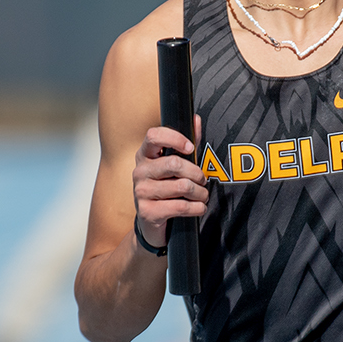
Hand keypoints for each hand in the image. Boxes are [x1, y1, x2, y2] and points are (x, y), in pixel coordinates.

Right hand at [133, 115, 206, 248]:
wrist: (152, 223)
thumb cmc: (166, 190)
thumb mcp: (174, 166)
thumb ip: (186, 143)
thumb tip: (195, 118)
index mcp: (144, 155)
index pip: (154, 136)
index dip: (175, 138)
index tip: (191, 148)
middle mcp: (139, 172)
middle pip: (174, 163)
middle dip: (196, 172)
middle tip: (203, 180)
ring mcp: (141, 192)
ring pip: (182, 186)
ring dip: (200, 193)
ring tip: (202, 196)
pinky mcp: (148, 212)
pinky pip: (181, 206)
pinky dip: (196, 208)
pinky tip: (198, 208)